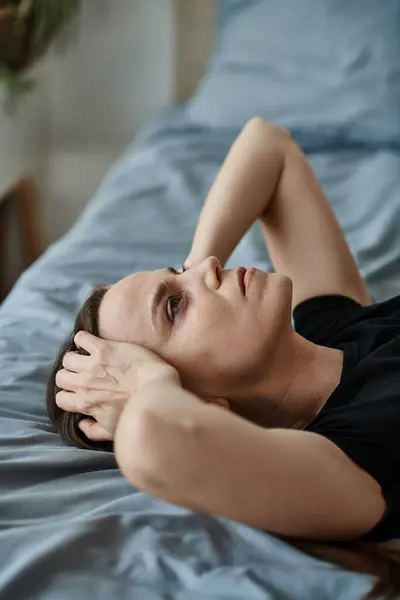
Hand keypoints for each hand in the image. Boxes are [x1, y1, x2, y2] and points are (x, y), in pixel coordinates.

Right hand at [55, 331, 178, 441]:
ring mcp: (93, 365)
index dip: (69, 394)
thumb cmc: (138, 412)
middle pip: (60, 377)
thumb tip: (81, 424)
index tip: (79, 391)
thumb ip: (93, 431)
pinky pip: (82, 338)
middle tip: (84, 374)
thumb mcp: (113, 431)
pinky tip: (92, 343)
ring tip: (88, 358)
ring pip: (68, 358)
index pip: (61, 399)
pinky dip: (83, 339)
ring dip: (76, 358)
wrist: (156, 392)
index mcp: (85, 403)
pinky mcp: (104, 348)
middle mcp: (84, 384)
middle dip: (70, 376)